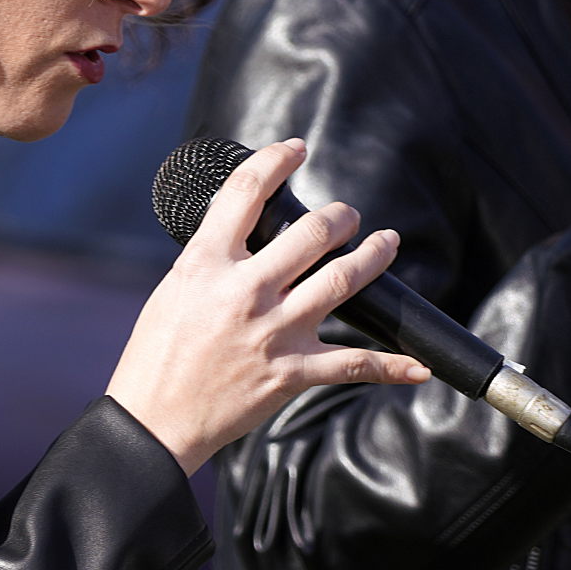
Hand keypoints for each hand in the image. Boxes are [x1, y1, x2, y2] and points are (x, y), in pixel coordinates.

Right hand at [106, 138, 429, 473]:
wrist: (154, 419)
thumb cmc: (156, 356)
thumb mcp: (175, 289)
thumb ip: (212, 260)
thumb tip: (245, 236)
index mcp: (206, 264)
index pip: (246, 193)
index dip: (276, 161)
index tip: (294, 150)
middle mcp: (245, 291)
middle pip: (312, 232)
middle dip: (341, 216)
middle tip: (349, 215)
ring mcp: (273, 331)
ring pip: (342, 279)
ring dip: (374, 255)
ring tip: (386, 242)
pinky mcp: (292, 372)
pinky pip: (354, 364)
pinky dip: (391, 367)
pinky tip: (416, 366)